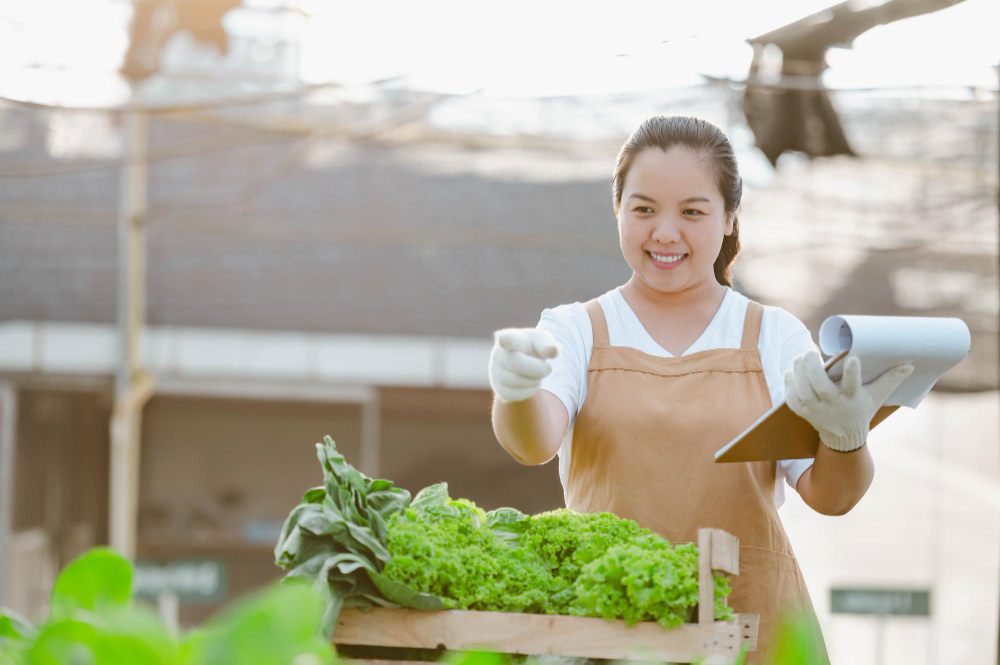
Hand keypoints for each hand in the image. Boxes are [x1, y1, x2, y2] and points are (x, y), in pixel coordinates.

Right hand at [489, 328, 558, 402]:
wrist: (525, 363)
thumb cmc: (534, 348)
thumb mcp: (543, 342)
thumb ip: (548, 345)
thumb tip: (553, 350)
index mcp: (510, 337)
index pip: (507, 339)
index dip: (505, 340)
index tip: (503, 338)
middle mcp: (498, 354)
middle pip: (516, 364)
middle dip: (536, 369)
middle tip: (549, 368)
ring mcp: (495, 372)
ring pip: (516, 381)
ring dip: (534, 380)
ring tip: (539, 374)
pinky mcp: (498, 388)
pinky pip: (514, 394)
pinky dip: (528, 391)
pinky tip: (532, 383)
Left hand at [783, 351, 913, 451]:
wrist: (843, 437)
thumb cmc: (861, 409)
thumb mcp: (877, 396)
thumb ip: (890, 379)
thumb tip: (909, 364)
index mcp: (852, 399)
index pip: (852, 386)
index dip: (852, 372)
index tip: (852, 358)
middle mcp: (832, 405)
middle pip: (819, 385)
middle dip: (812, 366)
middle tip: (811, 350)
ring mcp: (815, 410)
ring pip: (803, 389)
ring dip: (799, 370)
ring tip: (801, 356)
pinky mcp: (803, 412)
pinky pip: (791, 398)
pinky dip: (789, 383)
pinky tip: (791, 371)